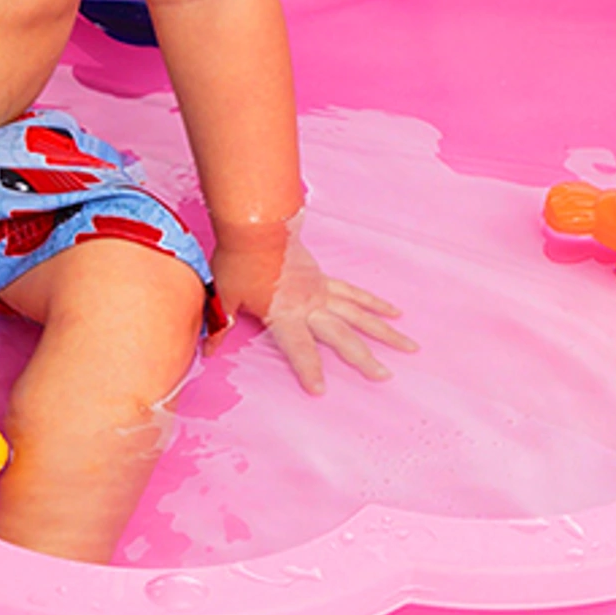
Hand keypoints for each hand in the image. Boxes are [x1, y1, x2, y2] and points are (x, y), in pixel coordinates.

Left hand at [215, 228, 416, 394]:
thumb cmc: (238, 260)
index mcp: (285, 314)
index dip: (309, 370)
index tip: (320, 390)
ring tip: (408, 347)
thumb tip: (207, 350)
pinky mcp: (325, 278)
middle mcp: (310, 305)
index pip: (300, 348)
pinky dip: (375, 303)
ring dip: (384, 332)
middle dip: (363, 358)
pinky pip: (354, 294)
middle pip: (342, 336)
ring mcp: (322, 291)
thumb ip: (221, 324)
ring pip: (358, 315)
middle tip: (384, 376)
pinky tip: (394, 313)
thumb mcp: (224, 295)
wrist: (255, 223)